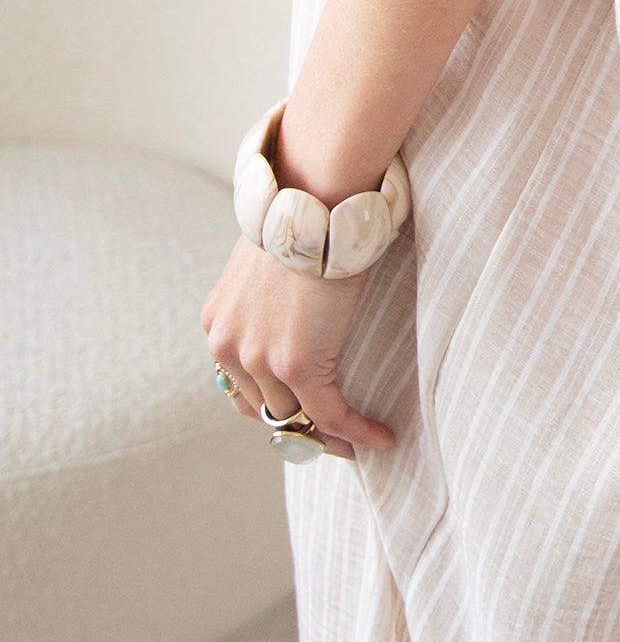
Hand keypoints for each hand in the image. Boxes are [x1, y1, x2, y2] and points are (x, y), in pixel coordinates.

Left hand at [201, 238, 394, 460]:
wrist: (316, 199)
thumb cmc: (305, 217)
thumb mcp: (269, 262)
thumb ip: (269, 295)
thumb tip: (296, 305)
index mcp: (217, 323)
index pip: (238, 386)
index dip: (271, 405)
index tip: (302, 412)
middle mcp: (227, 347)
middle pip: (262, 410)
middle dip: (297, 429)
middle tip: (331, 437)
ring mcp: (259, 358)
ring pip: (295, 420)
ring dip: (327, 437)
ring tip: (357, 442)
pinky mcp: (297, 364)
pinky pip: (329, 415)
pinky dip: (354, 432)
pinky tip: (380, 436)